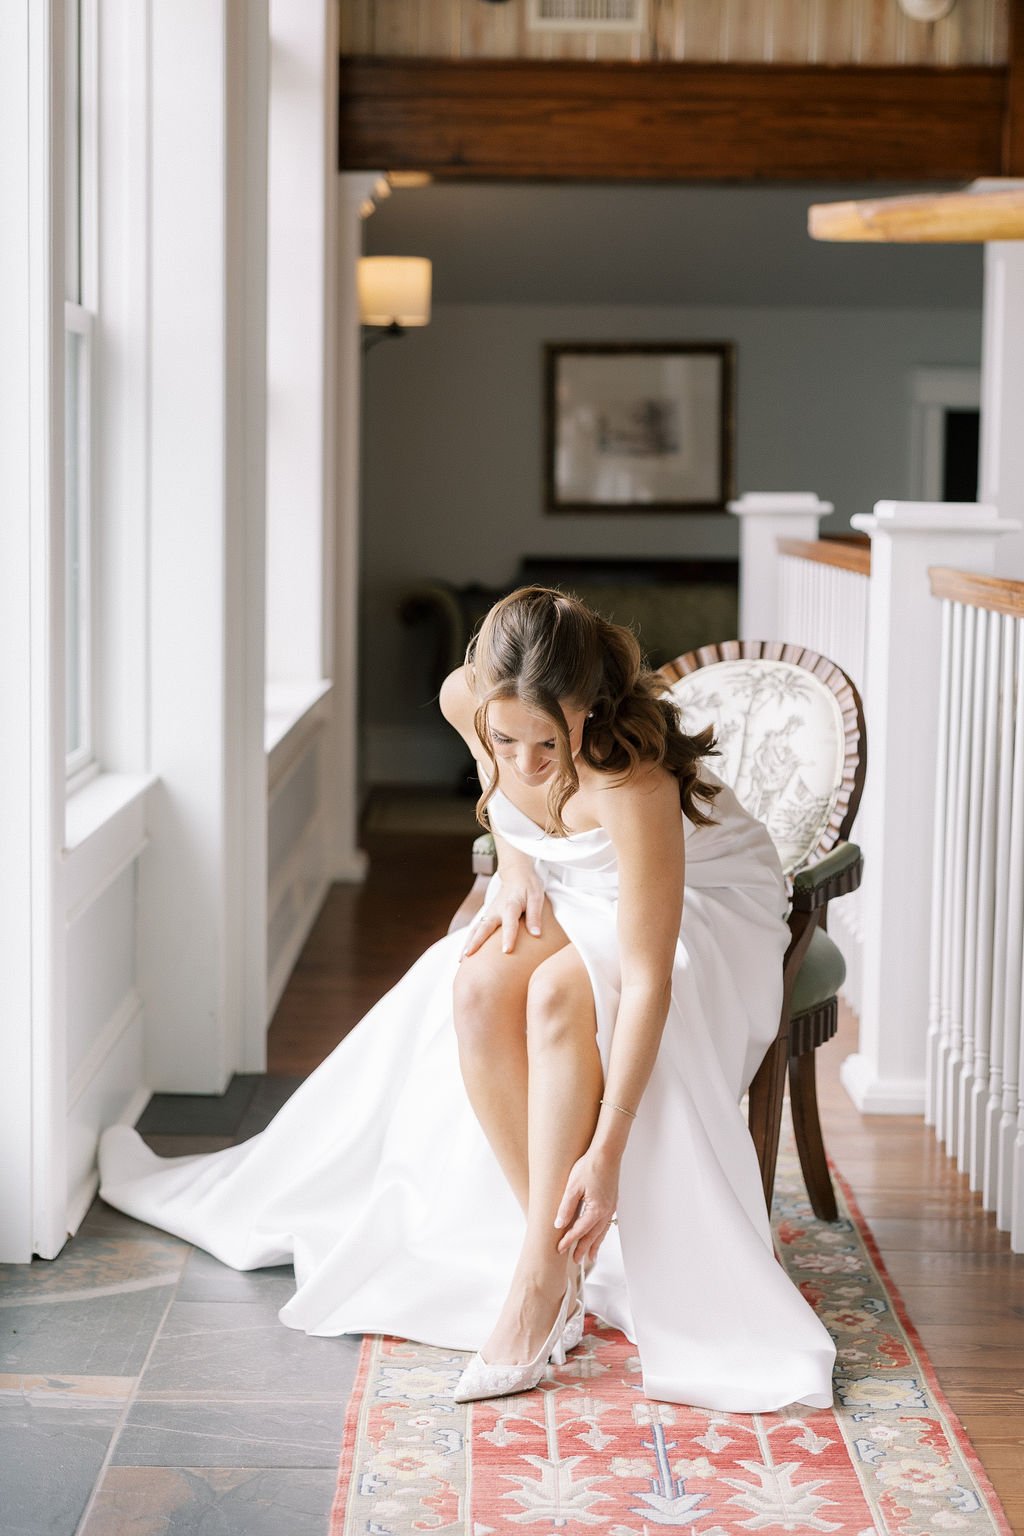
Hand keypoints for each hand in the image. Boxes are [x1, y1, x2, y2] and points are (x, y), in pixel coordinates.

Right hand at [461, 871, 545, 957]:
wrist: (516, 874)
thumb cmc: (528, 886)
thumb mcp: (536, 897)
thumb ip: (535, 916)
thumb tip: (536, 934)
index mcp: (511, 905)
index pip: (509, 923)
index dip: (508, 937)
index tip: (506, 951)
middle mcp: (497, 910)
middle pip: (485, 926)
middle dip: (477, 941)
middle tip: (470, 955)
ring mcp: (490, 913)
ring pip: (476, 929)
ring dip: (468, 942)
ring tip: (461, 959)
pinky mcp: (487, 916)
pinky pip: (476, 929)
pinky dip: (468, 941)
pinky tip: (464, 955)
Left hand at [554, 1147, 619, 1264]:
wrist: (607, 1153)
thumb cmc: (590, 1166)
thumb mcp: (573, 1187)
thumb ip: (566, 1207)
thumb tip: (559, 1224)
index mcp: (595, 1210)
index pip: (579, 1231)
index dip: (568, 1241)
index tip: (559, 1249)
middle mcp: (605, 1212)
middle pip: (592, 1236)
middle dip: (583, 1249)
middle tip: (576, 1261)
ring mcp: (611, 1208)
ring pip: (601, 1232)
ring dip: (595, 1245)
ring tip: (590, 1256)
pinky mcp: (612, 1202)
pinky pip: (606, 1223)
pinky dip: (602, 1233)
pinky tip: (600, 1234)